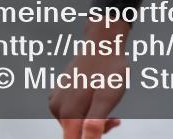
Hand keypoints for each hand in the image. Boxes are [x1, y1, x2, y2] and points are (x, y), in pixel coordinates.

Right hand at [50, 21, 129, 138]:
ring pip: (75, 122)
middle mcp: (57, 108)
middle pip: (75, 133)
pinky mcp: (60, 92)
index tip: (104, 127)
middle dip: (95, 130)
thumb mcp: (107, 98)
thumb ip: (95, 124)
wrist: (103, 42)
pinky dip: (86, 109)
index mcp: (68, 113)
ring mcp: (57, 99)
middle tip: (115, 118)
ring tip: (107, 104)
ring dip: (92, 119)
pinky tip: (97, 97)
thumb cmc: (109, 69)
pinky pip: (72, 110)